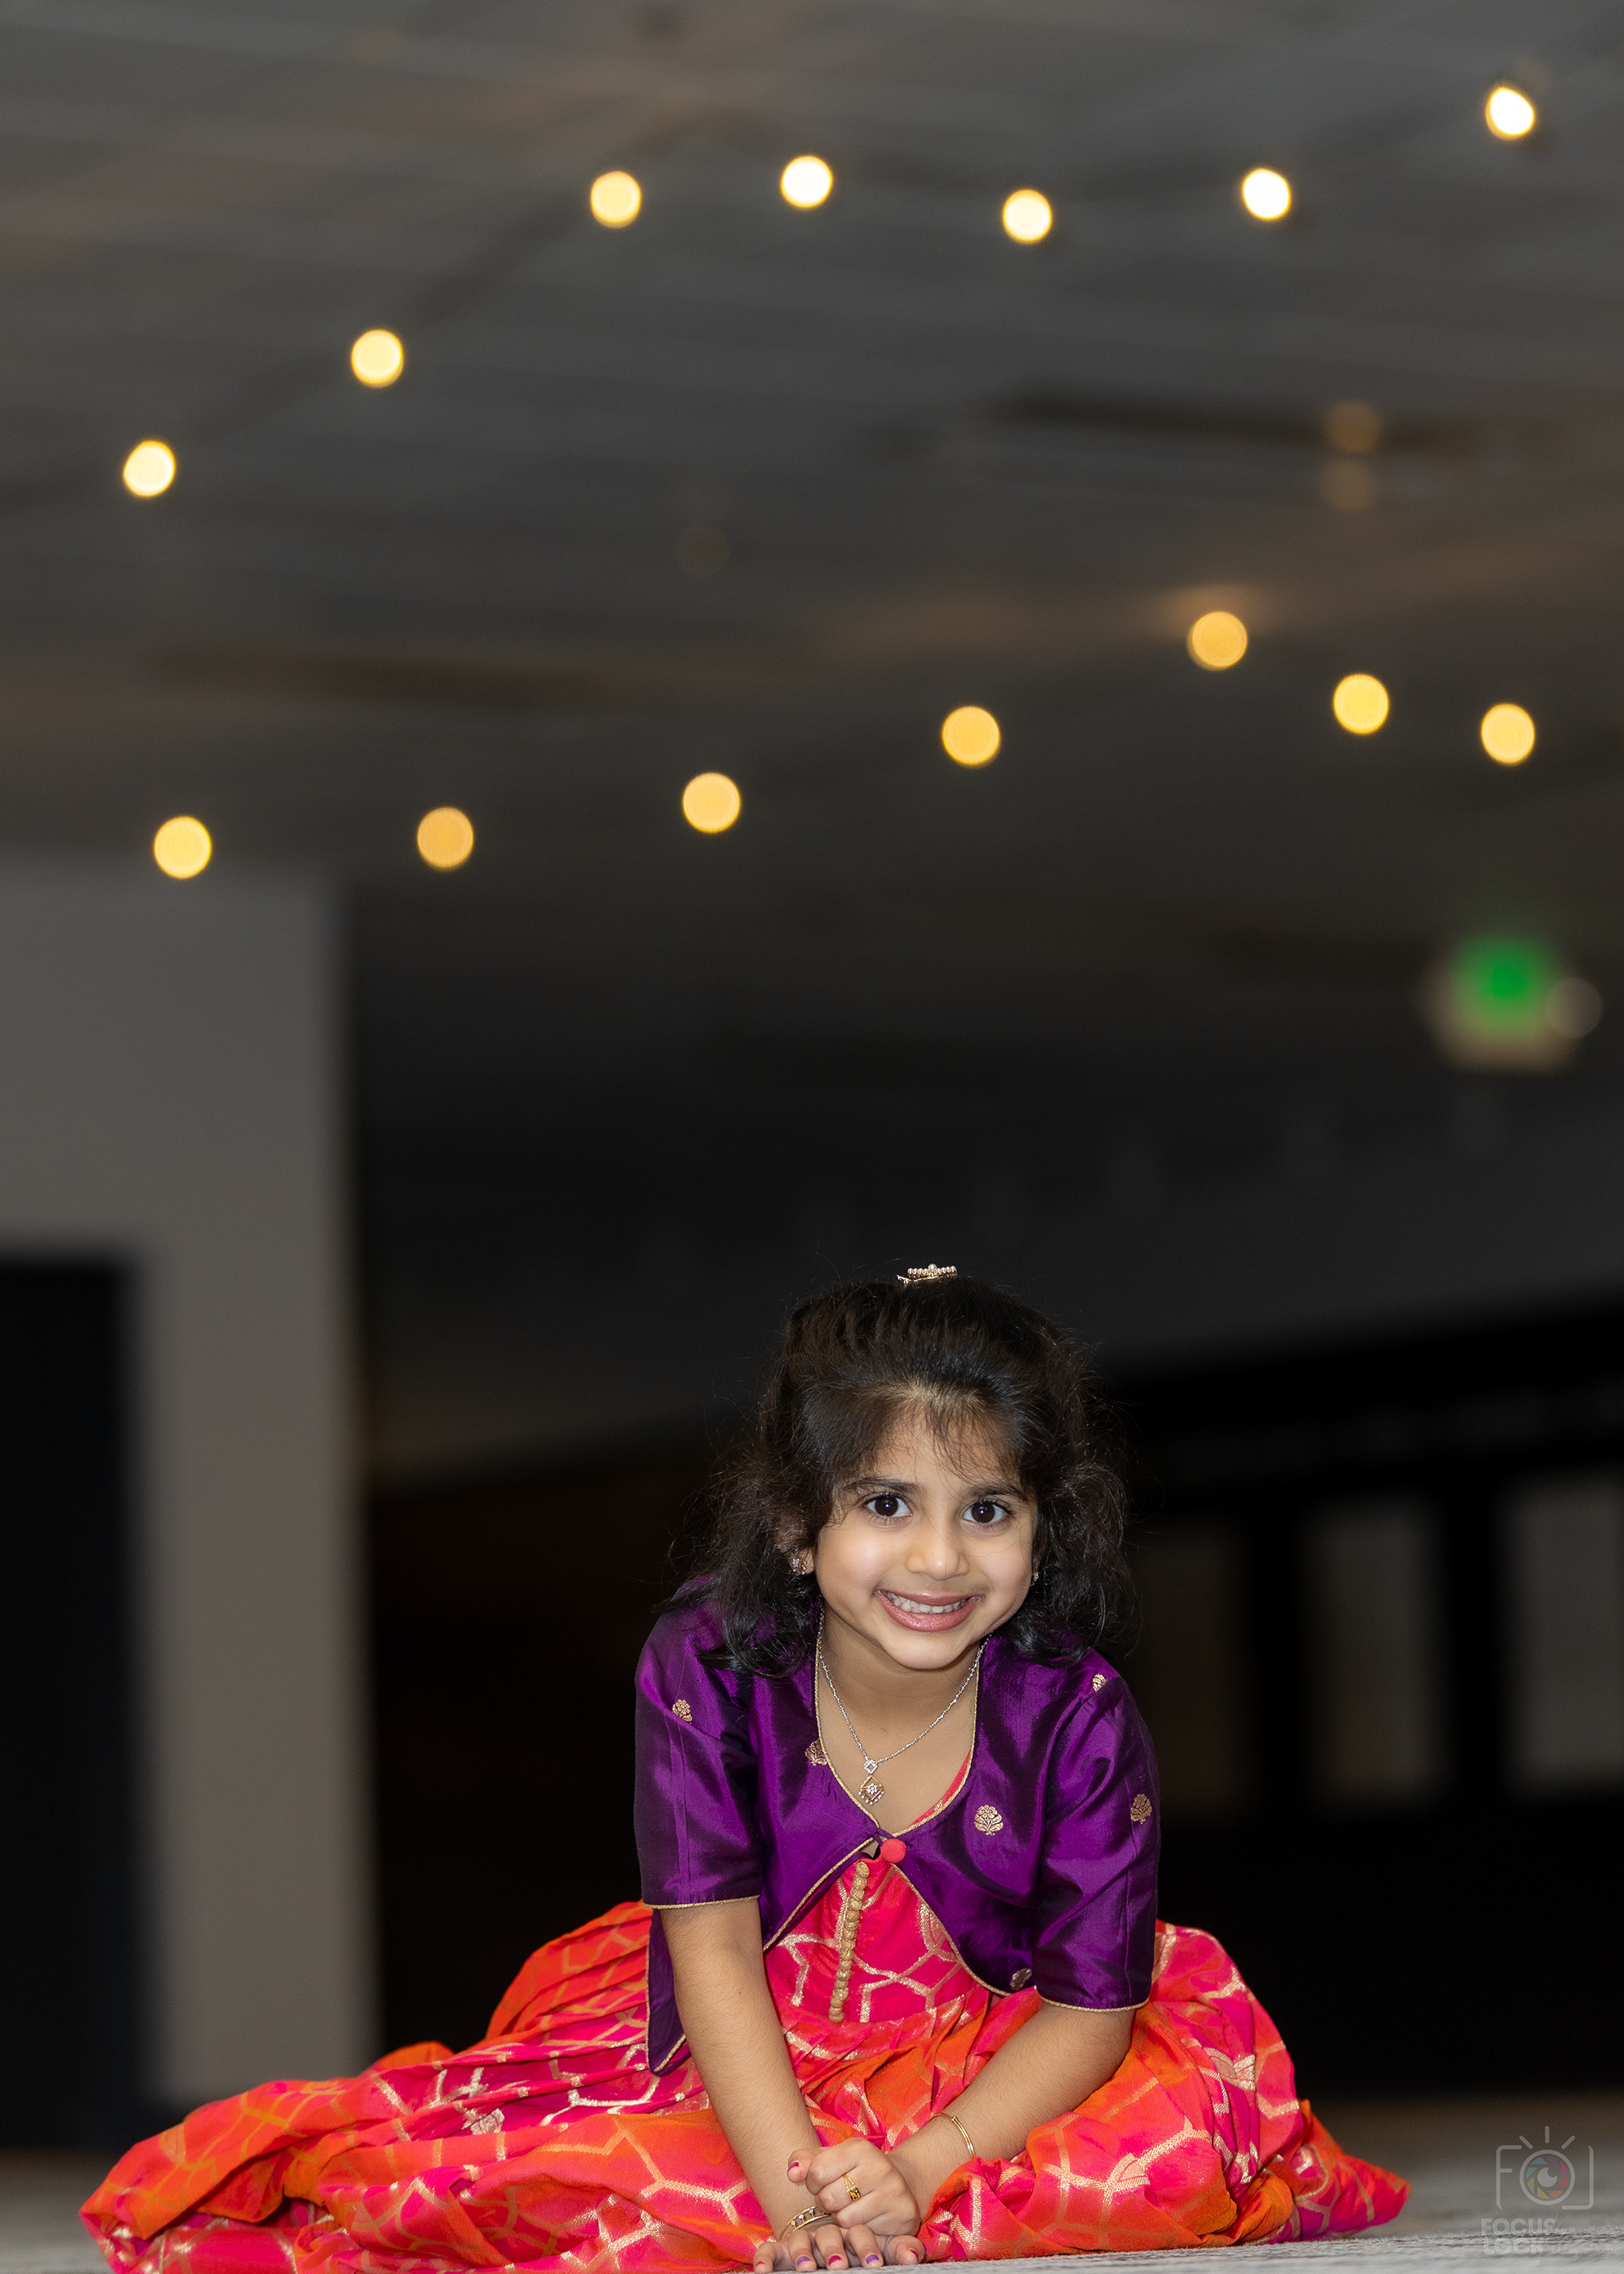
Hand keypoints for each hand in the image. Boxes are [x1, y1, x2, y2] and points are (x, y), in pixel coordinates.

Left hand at [749, 2141, 925, 2271]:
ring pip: (844, 2219)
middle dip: (825, 2203)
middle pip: (829, 2198)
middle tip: (834, 2199)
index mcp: (858, 2147)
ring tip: (849, 2208)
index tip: (821, 2182)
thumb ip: (806, 2161)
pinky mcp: (902, 2215)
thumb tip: (791, 2173)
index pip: (816, 2172)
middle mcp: (879, 2167)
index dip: (813, 2183)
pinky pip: (864, 2233)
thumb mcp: (831, 2158)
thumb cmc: (856, 2171)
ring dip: (840, 2219)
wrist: (901, 2183)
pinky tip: (865, 2218)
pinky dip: (858, 2230)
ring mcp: (893, 2191)